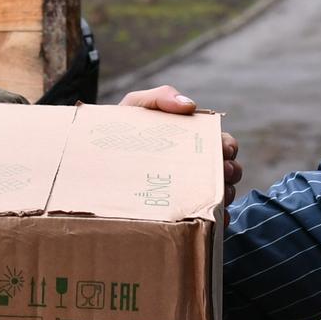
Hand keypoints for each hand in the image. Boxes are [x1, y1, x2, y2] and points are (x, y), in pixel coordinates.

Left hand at [118, 84, 242, 213]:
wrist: (90, 161)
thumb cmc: (119, 131)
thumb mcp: (136, 106)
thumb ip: (160, 97)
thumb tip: (190, 105)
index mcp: (191, 141)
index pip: (222, 144)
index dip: (228, 147)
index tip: (224, 150)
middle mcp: (195, 167)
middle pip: (228, 171)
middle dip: (230, 172)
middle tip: (222, 174)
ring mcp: (188, 191)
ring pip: (221, 195)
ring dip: (224, 196)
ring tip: (214, 197)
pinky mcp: (180, 214)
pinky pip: (208, 221)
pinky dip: (218, 221)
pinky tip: (213, 220)